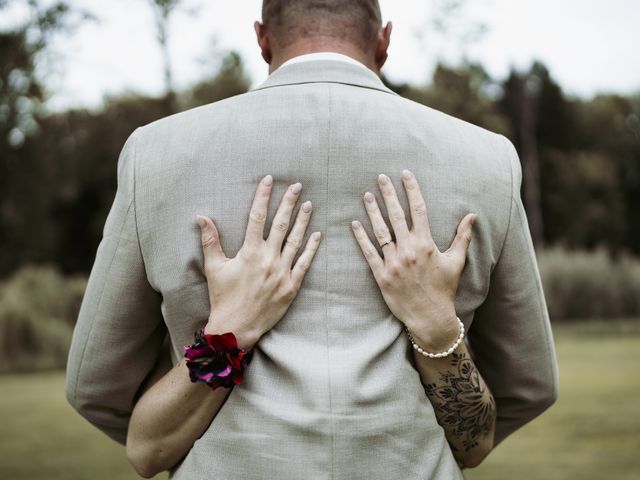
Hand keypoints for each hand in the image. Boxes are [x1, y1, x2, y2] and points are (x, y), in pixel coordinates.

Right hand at [196, 175, 320, 348]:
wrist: (236, 328)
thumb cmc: (223, 297)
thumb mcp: (214, 268)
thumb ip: (210, 241)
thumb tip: (202, 217)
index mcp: (249, 252)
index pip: (257, 216)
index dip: (263, 196)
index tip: (269, 180)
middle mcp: (268, 258)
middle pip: (281, 224)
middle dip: (289, 202)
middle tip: (296, 186)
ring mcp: (282, 272)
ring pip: (296, 240)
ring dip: (303, 221)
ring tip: (308, 204)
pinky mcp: (292, 286)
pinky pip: (304, 263)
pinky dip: (311, 248)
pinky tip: (316, 234)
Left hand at [351, 170, 475, 350]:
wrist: (430, 317)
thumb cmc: (444, 289)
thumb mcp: (456, 261)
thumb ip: (462, 236)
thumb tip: (472, 215)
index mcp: (426, 244)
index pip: (418, 209)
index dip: (411, 189)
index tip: (405, 174)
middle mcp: (409, 250)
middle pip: (396, 215)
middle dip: (388, 194)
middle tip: (380, 177)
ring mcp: (393, 263)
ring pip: (380, 231)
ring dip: (372, 211)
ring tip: (366, 195)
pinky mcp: (381, 276)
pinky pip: (368, 253)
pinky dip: (360, 238)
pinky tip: (354, 224)